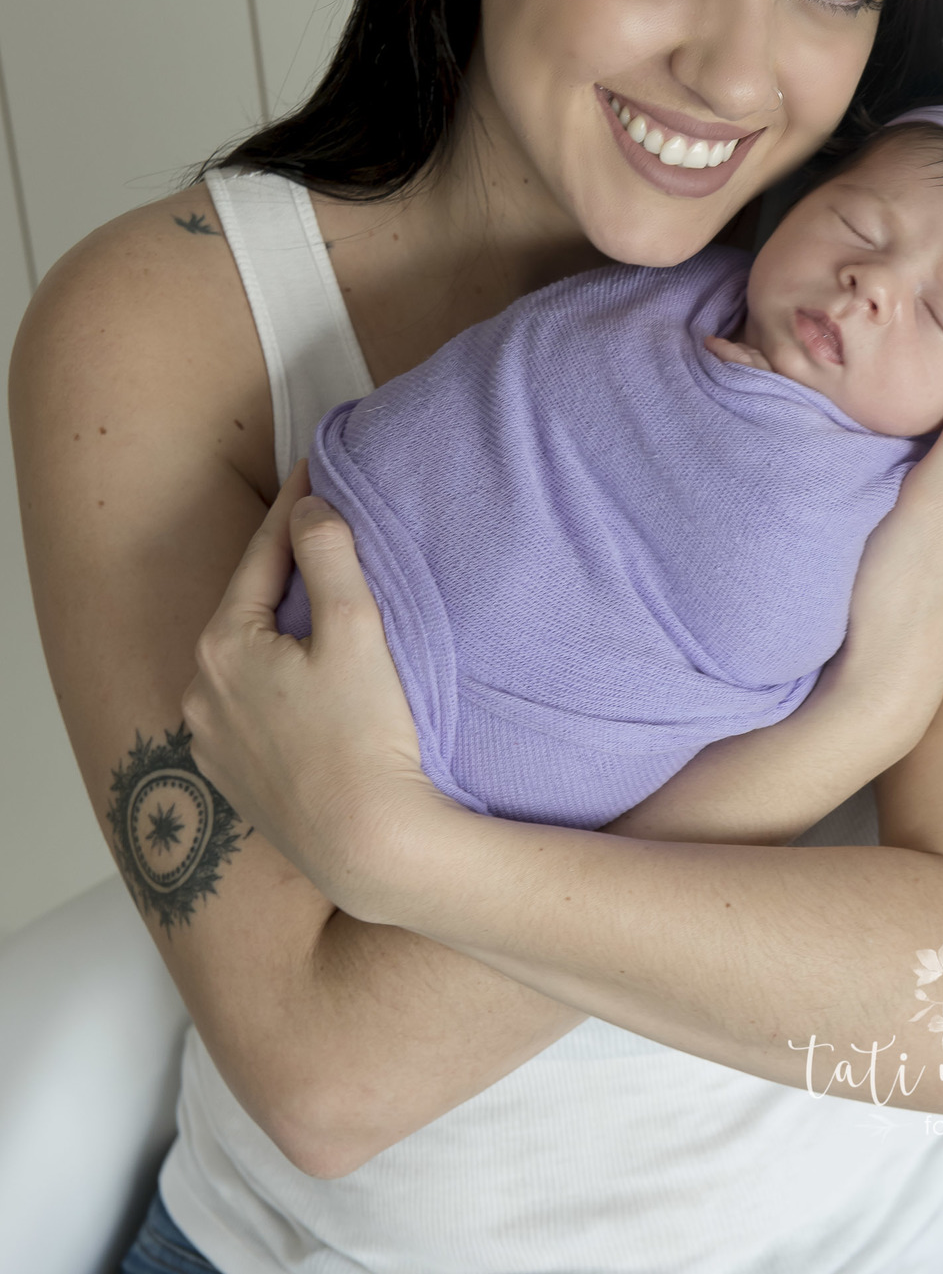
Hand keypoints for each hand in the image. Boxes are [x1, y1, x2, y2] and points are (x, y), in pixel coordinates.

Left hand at [182, 460, 453, 913]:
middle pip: (252, 604)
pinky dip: (278, 679)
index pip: (263, 553)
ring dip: (282, 627)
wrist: (370, 847)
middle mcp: (200, 690)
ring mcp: (211, 739)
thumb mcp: (355, 628)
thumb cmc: (368, 740)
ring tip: (325, 602)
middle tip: (327, 527)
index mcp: (223, 645)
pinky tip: (312, 681)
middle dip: (287, 567)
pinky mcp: (233, 778)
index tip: (317, 466)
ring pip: (250, 657)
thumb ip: (328, 555)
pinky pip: (252, 705)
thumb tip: (309, 507)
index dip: (295, 506)